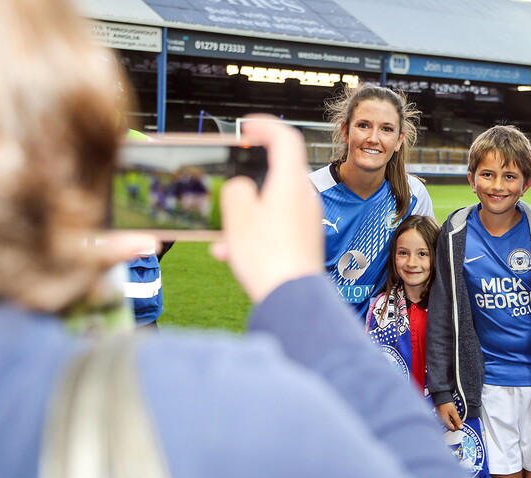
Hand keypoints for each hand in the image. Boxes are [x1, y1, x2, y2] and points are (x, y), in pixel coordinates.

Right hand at [212, 115, 323, 302]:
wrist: (291, 298)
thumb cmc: (267, 257)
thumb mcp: (237, 216)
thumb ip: (235, 191)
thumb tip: (242, 189)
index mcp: (291, 183)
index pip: (286, 138)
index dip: (265, 126)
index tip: (247, 127)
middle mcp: (305, 198)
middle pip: (275, 174)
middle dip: (246, 182)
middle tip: (227, 187)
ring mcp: (307, 220)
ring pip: (271, 205)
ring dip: (244, 215)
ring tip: (224, 237)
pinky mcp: (304, 240)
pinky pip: (275, 227)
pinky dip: (253, 233)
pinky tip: (231, 253)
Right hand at [435, 402, 463, 430]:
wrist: (440, 396)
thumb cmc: (445, 403)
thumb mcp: (454, 412)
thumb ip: (457, 420)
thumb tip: (461, 427)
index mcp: (445, 421)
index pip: (452, 428)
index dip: (458, 427)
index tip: (461, 424)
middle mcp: (441, 420)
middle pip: (450, 426)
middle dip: (455, 424)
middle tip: (460, 420)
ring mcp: (440, 417)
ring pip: (448, 422)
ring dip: (453, 420)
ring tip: (456, 415)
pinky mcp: (440, 414)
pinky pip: (446, 418)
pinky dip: (450, 417)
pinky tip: (452, 413)